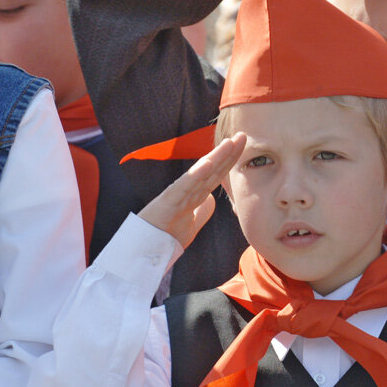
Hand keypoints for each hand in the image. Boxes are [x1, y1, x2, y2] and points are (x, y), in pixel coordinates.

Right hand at [139, 133, 245, 247]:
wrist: (143, 252)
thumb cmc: (164, 238)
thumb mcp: (191, 226)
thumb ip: (202, 212)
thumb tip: (212, 199)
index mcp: (193, 197)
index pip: (215, 175)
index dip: (229, 160)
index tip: (242, 144)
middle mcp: (187, 192)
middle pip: (211, 170)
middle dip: (228, 153)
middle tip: (242, 135)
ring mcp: (177, 195)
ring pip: (200, 174)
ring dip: (216, 157)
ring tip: (229, 142)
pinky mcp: (167, 202)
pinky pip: (184, 187)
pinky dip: (196, 175)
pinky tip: (208, 163)